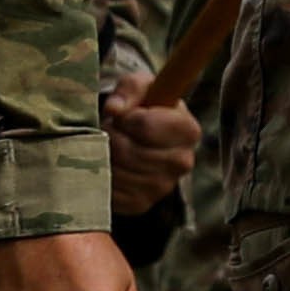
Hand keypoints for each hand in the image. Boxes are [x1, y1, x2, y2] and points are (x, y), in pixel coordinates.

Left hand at [103, 88, 203, 222]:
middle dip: (111, 137)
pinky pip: (110, 192)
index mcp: (188, 130)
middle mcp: (182, 162)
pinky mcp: (141, 204)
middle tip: (109, 130)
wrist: (142, 138)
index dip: (126, 118)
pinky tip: (107, 163)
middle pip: (128, 151)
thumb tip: (114, 109)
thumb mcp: (140, 87)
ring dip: (103, 156)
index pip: (145, 126)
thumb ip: (129, 89)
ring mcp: (163, 187)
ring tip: (107, 145)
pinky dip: (101, 176)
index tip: (124, 115)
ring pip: (117, 172)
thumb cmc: (144, 107)